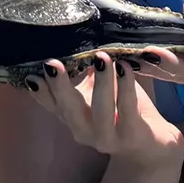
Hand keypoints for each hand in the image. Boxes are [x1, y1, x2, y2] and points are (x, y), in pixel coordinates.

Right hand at [26, 56, 183, 167]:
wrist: (152, 144)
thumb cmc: (120, 109)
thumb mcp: (96, 91)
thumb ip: (81, 74)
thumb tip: (69, 38)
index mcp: (71, 117)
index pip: (50, 103)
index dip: (40, 91)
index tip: (31, 72)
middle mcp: (84, 131)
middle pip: (68, 109)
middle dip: (60, 86)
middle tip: (53, 63)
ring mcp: (108, 138)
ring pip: (101, 111)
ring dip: (102, 83)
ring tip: (102, 58)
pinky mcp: (133, 137)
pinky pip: (128, 110)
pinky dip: (126, 87)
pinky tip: (126, 69)